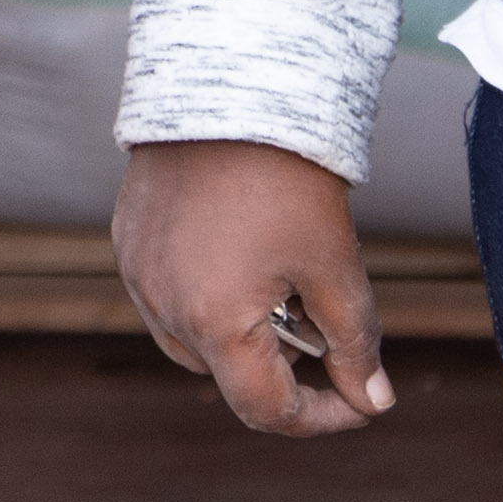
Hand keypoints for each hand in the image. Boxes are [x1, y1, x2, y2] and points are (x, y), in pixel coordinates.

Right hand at [118, 139, 394, 438]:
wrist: (227, 85)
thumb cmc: (287, 174)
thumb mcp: (334, 263)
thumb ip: (355, 341)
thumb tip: (373, 401)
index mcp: (215, 324)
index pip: (269, 411)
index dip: (324, 416)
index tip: (361, 400)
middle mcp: (165, 309)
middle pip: (230, 377)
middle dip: (282, 367)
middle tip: (322, 321)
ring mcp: (138, 274)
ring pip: (194, 341)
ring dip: (237, 334)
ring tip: (279, 281)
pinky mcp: (128, 242)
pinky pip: (166, 295)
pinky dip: (204, 294)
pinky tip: (238, 252)